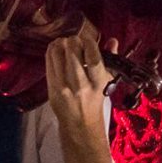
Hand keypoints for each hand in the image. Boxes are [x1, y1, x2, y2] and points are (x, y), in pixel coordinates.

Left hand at [45, 24, 114, 140]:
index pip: (93, 58)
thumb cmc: (94, 99)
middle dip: (73, 40)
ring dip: (61, 43)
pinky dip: (52, 51)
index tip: (87, 39)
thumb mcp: (106, 81)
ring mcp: (63, 87)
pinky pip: (48, 62)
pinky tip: (57, 50)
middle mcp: (80, 85)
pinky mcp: (51, 88)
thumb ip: (110, 59)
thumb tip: (112, 41)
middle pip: (72, 52)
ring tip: (65, 43)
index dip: (89, 42)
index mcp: (98, 82)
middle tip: (75, 41)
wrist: (80, 123)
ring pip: (57, 54)